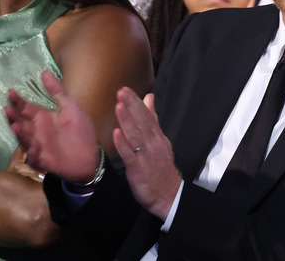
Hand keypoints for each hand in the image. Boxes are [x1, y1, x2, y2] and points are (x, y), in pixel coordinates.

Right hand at [5, 71, 99, 182]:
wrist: (90, 156)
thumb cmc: (80, 131)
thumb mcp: (71, 108)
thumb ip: (58, 92)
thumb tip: (44, 72)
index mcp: (43, 118)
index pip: (26, 107)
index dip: (18, 100)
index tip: (11, 91)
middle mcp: (37, 131)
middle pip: (21, 122)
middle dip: (13, 116)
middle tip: (7, 108)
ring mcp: (38, 146)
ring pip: (25, 139)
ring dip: (20, 133)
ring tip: (15, 125)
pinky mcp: (44, 160)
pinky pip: (35, 157)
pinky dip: (32, 153)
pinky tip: (33, 148)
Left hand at [113, 88, 181, 220]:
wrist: (168, 194)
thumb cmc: (160, 167)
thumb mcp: (159, 140)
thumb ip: (152, 119)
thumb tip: (149, 98)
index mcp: (157, 137)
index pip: (147, 116)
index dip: (136, 102)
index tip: (126, 90)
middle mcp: (153, 144)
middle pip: (142, 122)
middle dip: (132, 106)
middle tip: (122, 92)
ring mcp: (146, 156)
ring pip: (136, 135)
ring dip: (128, 121)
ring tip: (119, 107)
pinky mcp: (138, 169)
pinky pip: (130, 155)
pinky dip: (124, 144)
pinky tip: (117, 134)